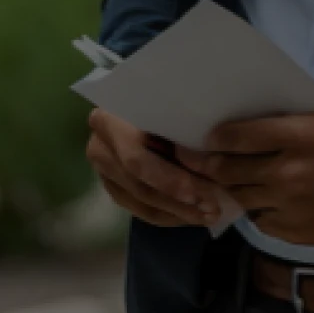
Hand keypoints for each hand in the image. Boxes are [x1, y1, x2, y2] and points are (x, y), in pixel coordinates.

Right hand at [86, 109, 230, 230]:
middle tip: (214, 211)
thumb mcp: (173, 104)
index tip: (201, 194)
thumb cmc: (167, 96)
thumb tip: (213, 162)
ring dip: (179, 213)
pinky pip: (142, 210)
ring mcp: (104, 170)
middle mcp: (99, 147)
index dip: (169, 181)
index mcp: (109, 120)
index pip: (137, 160)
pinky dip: (170, 215)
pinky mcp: (114, 188)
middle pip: (140, 185)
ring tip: (210, 217)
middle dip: (180, 202)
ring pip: (142, 202)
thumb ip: (183, 128)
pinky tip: (194, 215)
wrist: (143, 96)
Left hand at [182, 111, 313, 249]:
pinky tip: (263, 203)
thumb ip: (290, 122)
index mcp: (296, 137)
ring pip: (242, 199)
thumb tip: (253, 125)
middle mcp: (287, 173)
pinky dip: (258, 212)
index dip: (214, 137)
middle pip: (228, 171)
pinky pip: (263, 223)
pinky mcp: (299, 232)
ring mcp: (291, 206)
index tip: (207, 137)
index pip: (236, 137)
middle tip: (195, 161)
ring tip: (226, 182)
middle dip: (207, 165)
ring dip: (231, 189)